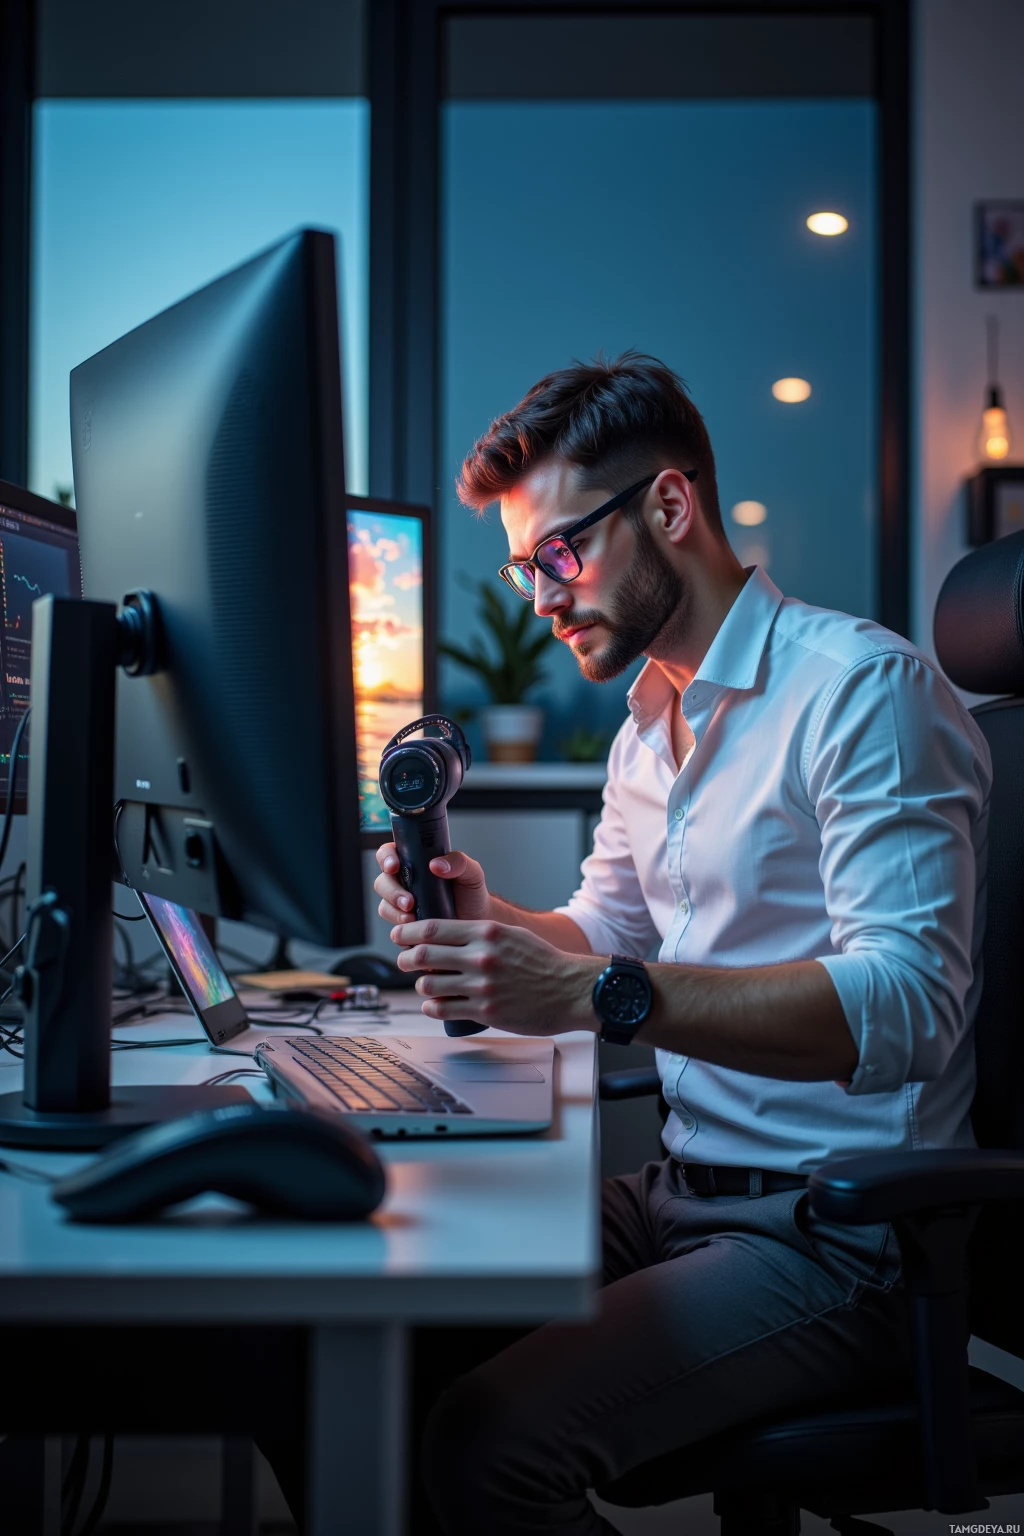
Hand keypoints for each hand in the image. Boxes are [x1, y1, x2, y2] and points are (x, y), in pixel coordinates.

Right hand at [374, 842, 491, 926]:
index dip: (386, 858)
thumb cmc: (472, 893)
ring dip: (395, 913)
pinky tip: (416, 933)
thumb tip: (436, 864)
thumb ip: (458, 862)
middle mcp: (404, 882)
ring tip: (413, 919)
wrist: (477, 922)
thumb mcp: (471, 872)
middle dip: (391, 892)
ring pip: (384, 906)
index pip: (389, 854)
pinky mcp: (405, 926)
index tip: (394, 866)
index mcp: (414, 862)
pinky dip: (402, 931)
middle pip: (382, 882)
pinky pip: (394, 928)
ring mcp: (402, 905)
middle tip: (408, 902)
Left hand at [392, 916, 599, 1035]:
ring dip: (420, 986)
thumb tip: (445, 936)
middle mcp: (481, 957)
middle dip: (406, 959)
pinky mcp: (485, 1012)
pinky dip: (432, 1007)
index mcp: (487, 933)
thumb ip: (479, 934)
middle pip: (423, 956)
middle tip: (404, 961)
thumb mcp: (511, 935)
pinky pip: (443, 1009)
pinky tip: (435, 1005)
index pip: (433, 928)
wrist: (571, 990)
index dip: (408, 931)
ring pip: (428, 985)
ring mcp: (482, 986)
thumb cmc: (543, 962)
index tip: (399, 934)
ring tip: (425, 985)